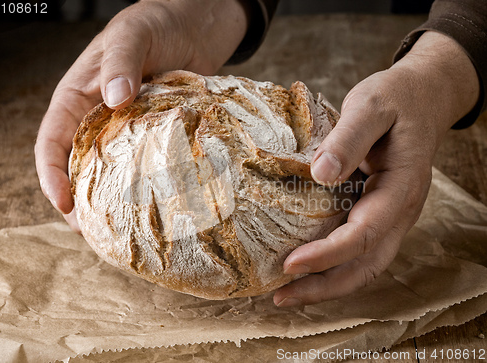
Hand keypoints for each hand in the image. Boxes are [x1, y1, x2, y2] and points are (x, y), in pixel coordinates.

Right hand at [34, 0, 247, 230]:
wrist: (196, 26)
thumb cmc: (158, 23)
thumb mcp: (133, 33)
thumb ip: (121, 62)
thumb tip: (114, 98)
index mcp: (78, 96)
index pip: (52, 140)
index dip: (51, 173)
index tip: (63, 203)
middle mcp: (98, 117)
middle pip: (77, 163)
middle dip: (79, 198)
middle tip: (91, 230)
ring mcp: (127, 127)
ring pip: (110, 168)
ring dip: (109, 197)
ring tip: (118, 228)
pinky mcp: (155, 133)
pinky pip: (144, 162)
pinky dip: (143, 183)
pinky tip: (154, 202)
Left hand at [274, 31, 479, 306]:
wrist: (423, 97)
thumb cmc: (396, 99)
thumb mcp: (372, 105)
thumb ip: (350, 137)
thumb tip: (321, 174)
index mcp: (401, 187)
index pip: (364, 234)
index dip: (327, 253)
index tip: (289, 264)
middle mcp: (400, 210)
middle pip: (367, 265)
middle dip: (325, 286)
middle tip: (281, 298)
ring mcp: (392, 215)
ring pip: (364, 264)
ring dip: (327, 283)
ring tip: (286, 294)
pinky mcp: (379, 211)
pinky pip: (359, 249)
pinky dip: (332, 265)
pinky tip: (305, 265)